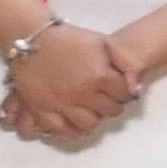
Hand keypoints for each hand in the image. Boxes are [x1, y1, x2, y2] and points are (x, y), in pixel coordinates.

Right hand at [0, 17, 139, 145]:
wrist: (31, 38)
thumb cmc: (68, 38)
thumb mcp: (102, 42)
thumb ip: (123, 61)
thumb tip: (135, 86)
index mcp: (100, 76)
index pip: (124, 95)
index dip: (124, 92)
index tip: (119, 91)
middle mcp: (82, 93)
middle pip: (109, 111)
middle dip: (111, 105)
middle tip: (106, 100)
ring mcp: (61, 103)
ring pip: (87, 124)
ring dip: (93, 118)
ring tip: (90, 110)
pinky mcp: (41, 109)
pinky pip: (60, 129)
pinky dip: (69, 129)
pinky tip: (73, 122)